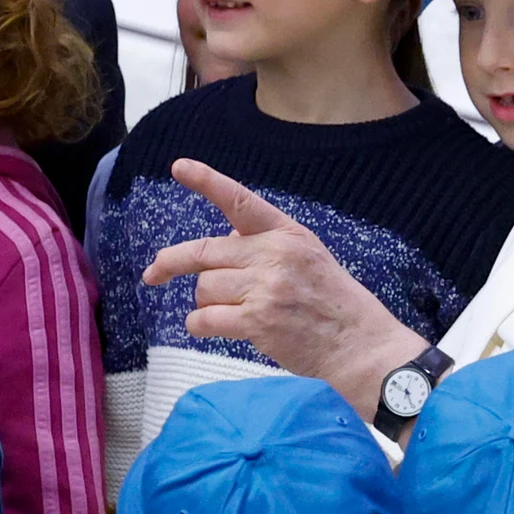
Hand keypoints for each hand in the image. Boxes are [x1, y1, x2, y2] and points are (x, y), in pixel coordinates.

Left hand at [142, 159, 429, 416]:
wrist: (360, 346)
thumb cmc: (333, 304)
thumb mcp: (308, 257)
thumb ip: (267, 246)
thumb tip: (223, 242)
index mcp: (287, 233)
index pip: (239, 201)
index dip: (206, 181)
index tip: (178, 167)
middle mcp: (275, 254)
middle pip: (204, 252)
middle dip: (171, 263)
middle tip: (153, 272)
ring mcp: (265, 288)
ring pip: (204, 288)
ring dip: (205, 303)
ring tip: (231, 314)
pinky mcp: (258, 321)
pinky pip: (205, 319)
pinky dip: (200, 325)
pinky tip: (212, 328)